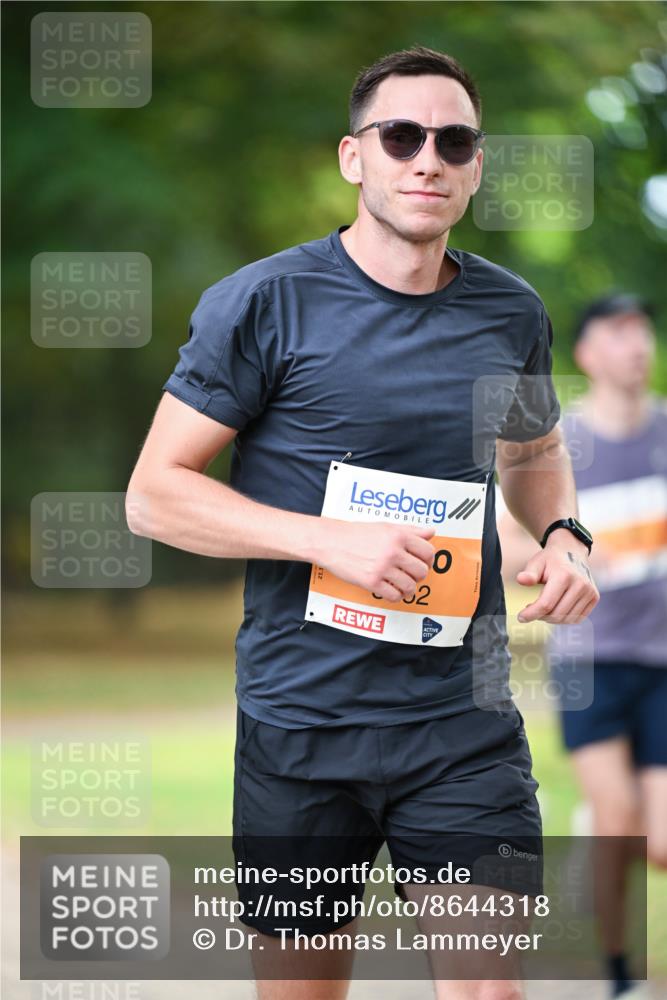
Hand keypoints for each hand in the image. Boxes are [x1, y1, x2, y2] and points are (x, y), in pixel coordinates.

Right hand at [318, 519, 435, 602]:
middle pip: (422, 571)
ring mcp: (382, 568)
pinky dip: (396, 596)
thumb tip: (431, 532)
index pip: (428, 552)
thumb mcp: (386, 526)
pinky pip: (394, 596)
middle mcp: (393, 552)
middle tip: (411, 574)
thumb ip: (410, 530)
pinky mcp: (371, 582)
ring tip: (403, 585)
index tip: (424, 563)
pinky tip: (392, 590)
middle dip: (419, 575)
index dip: (428, 560)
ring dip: (408, 588)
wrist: (331, 542)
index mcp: (399, 536)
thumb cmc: (357, 534)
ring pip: (410, 586)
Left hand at [515, 533, 599, 623]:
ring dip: (552, 618)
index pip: (546, 604)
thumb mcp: (537, 563)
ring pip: (567, 619)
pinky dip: (565, 618)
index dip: (532, 614)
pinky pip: (578, 618)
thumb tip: (521, 580)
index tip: (521, 617)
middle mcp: (580, 584)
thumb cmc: (550, 560)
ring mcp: (590, 591)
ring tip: (543, 608)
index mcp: (564, 575)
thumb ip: (529, 573)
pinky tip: (556, 609)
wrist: (572, 551)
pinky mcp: (594, 597)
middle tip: (532, 609)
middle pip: (556, 614)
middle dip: (540, 616)